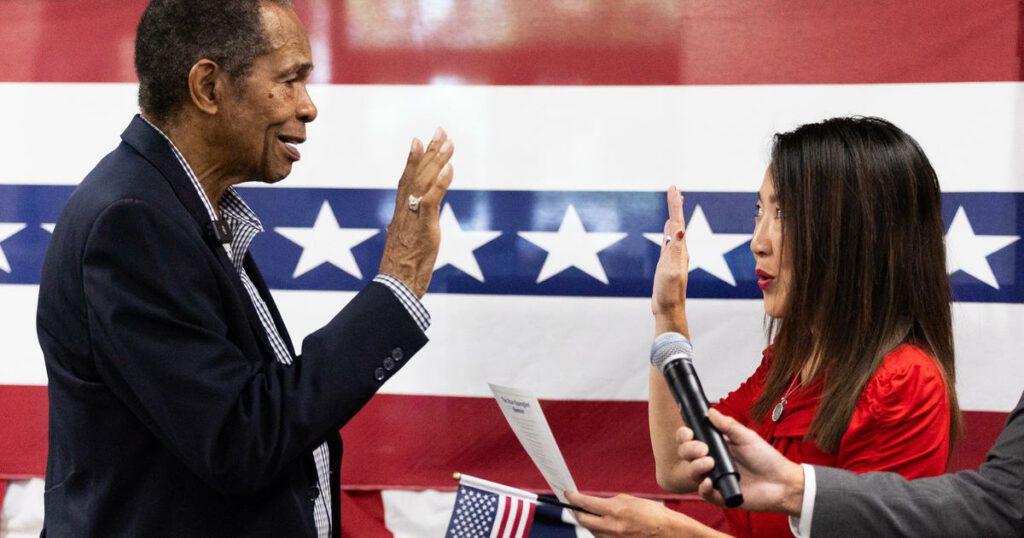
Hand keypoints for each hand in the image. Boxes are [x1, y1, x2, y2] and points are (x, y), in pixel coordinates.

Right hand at [378, 128, 454, 296]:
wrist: (396, 286)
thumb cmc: (401, 270)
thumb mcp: (405, 244)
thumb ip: (407, 229)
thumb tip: (406, 226)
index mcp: (400, 214)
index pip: (406, 180)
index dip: (413, 159)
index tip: (419, 140)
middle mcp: (404, 211)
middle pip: (416, 174)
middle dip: (429, 151)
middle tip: (439, 130)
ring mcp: (413, 217)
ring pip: (424, 181)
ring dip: (437, 160)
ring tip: (448, 142)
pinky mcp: (424, 227)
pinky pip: (432, 199)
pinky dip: (441, 182)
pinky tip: (449, 168)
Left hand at [565, 491, 711, 536]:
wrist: (668, 532)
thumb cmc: (652, 514)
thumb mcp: (629, 500)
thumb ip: (609, 502)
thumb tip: (594, 503)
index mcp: (614, 510)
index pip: (585, 504)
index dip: (573, 498)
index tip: (568, 494)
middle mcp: (611, 527)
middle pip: (583, 520)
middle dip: (576, 512)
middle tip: (574, 506)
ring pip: (591, 531)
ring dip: (589, 522)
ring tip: (591, 515)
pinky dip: (599, 531)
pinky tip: (604, 526)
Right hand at [652, 186, 688, 335]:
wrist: (669, 310)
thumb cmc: (669, 293)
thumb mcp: (671, 271)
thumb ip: (675, 251)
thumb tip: (680, 230)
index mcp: (680, 250)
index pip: (677, 222)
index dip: (675, 205)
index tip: (674, 188)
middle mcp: (679, 250)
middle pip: (677, 222)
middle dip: (675, 205)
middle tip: (674, 189)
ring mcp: (673, 256)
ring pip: (674, 230)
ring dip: (674, 215)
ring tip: (675, 203)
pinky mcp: (667, 263)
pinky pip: (668, 240)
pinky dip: (669, 230)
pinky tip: (669, 228)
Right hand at [684, 408, 804, 515]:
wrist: (781, 481)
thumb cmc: (766, 459)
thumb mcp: (746, 437)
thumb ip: (727, 425)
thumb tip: (710, 411)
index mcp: (716, 446)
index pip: (691, 440)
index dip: (685, 436)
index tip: (688, 433)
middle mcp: (711, 462)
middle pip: (686, 455)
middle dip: (688, 450)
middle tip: (702, 449)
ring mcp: (714, 479)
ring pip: (691, 473)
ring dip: (695, 467)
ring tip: (709, 463)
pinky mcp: (720, 495)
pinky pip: (704, 493)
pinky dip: (703, 487)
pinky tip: (710, 481)